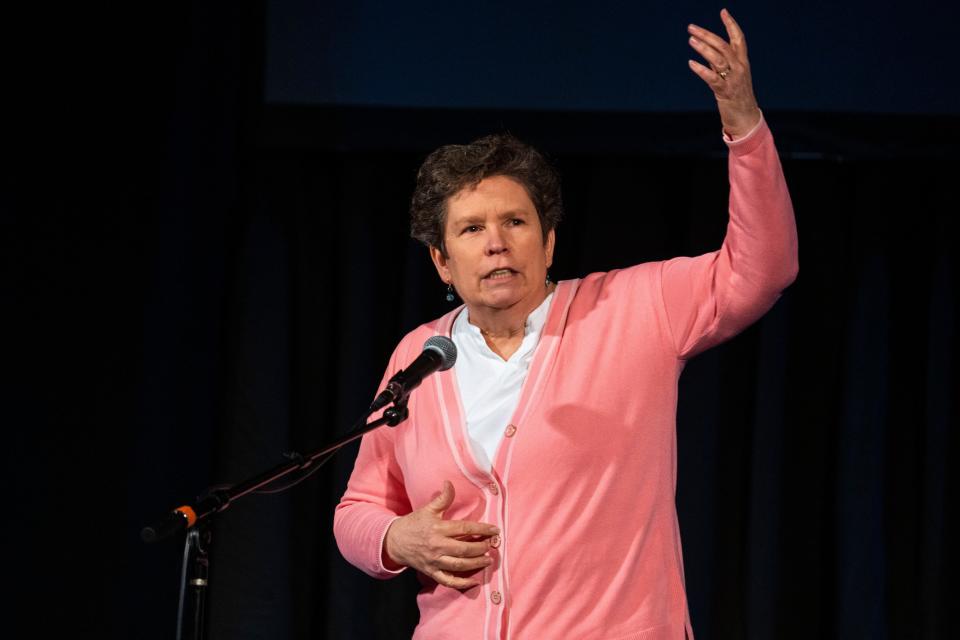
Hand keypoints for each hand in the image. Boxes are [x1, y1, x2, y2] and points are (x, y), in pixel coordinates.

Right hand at [383, 480, 499, 589]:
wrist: (394, 541)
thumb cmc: (413, 524)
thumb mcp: (427, 509)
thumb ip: (442, 498)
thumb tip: (449, 483)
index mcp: (438, 529)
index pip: (464, 529)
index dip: (482, 529)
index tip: (495, 530)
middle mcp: (437, 546)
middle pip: (464, 549)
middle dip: (481, 548)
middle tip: (492, 545)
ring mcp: (434, 561)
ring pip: (459, 565)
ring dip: (476, 564)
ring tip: (488, 560)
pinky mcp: (431, 572)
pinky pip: (448, 581)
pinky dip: (462, 584)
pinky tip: (474, 582)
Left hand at [687, 8, 760, 138]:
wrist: (746, 118)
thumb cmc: (736, 97)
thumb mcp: (729, 77)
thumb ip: (719, 64)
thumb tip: (706, 51)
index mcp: (742, 62)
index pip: (738, 39)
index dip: (731, 24)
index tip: (723, 11)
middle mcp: (740, 68)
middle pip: (723, 46)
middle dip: (707, 35)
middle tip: (691, 28)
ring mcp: (733, 80)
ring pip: (718, 59)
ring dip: (703, 48)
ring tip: (690, 40)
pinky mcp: (724, 92)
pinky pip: (712, 78)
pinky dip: (701, 70)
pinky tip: (691, 63)